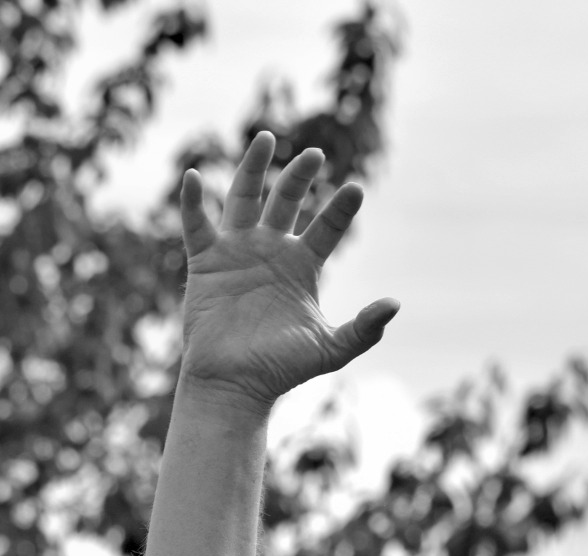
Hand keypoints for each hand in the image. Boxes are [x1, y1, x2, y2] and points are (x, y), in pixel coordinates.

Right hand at [176, 130, 399, 411]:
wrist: (235, 385)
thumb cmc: (281, 370)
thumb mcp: (331, 349)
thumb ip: (364, 329)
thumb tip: (395, 304)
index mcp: (302, 266)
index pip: (326, 227)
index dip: (340, 210)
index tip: (357, 191)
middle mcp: (271, 250)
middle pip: (286, 200)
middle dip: (300, 176)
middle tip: (316, 155)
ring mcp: (237, 251)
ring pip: (244, 197)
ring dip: (254, 167)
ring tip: (267, 138)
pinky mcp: (206, 261)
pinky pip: (197, 225)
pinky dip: (192, 201)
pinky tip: (193, 176)